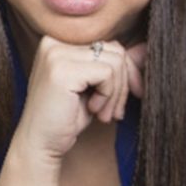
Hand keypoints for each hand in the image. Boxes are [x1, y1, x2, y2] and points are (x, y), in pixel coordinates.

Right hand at [11, 37, 146, 163]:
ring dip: (116, 93)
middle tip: (113, 111)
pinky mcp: (62, 70)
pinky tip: (94, 110)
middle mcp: (53, 43)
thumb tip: (145, 49)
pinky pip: (107, 74)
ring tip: (103, 113)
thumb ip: (113, 67)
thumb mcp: (93, 88)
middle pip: (115, 51)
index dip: (124, 73)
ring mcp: (56, 54)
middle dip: (123, 85)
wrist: (40, 143)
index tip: (124, 98)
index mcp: (57, 42)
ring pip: (115, 62)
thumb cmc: (65, 117)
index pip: (108, 45)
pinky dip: (108, 96)